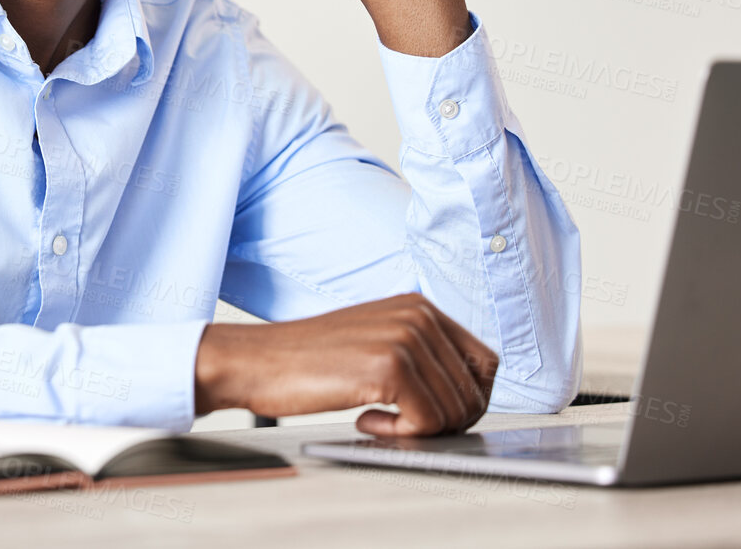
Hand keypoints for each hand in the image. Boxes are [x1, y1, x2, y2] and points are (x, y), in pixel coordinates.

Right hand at [193, 294, 499, 436]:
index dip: (470, 399)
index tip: (440, 416)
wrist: (256, 361)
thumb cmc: (308, 360)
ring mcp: (406, 338)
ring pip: (454, 412)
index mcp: (419, 306)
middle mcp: (418, 315)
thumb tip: (466, 397)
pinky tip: (365, 420)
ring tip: (375, 417)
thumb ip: (420, 356)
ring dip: (418, 429)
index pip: (484, 363)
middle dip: (445, 422)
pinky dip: (400, 435)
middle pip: (474, 392)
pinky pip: (427, 422)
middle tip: (401, 423)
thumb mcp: (374, 341)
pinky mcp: (389, 367)